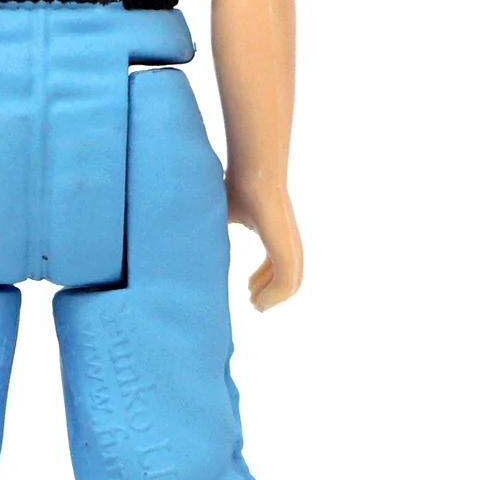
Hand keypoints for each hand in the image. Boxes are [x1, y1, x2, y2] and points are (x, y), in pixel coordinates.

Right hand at [225, 172, 302, 311]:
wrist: (253, 173)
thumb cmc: (236, 186)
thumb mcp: (222, 215)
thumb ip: (214, 231)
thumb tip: (187, 236)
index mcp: (274, 231)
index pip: (276, 261)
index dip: (264, 278)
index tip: (248, 288)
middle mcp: (287, 240)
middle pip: (286, 275)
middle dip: (270, 292)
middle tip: (254, 304)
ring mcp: (290, 245)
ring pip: (290, 283)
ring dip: (273, 298)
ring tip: (256, 306)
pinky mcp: (288, 249)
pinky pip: (286, 282)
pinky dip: (274, 296)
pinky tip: (259, 302)